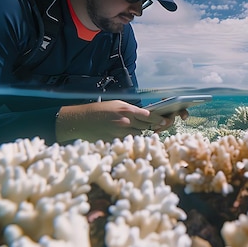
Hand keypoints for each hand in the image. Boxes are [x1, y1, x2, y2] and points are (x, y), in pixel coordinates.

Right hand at [55, 100, 179, 142]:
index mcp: (128, 110)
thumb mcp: (117, 105)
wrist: (81, 120)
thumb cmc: (100, 111)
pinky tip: (126, 136)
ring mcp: (121, 133)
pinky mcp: (116, 141)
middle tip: (156, 127)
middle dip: (151, 127)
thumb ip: (131, 110)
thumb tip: (144, 115)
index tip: (165, 121)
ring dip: (139, 133)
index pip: (150, 116)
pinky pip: (129, 141)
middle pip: (146, 127)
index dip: (159, 120)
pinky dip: (130, 140)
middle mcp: (126, 121)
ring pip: (138, 135)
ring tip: (133, 130)